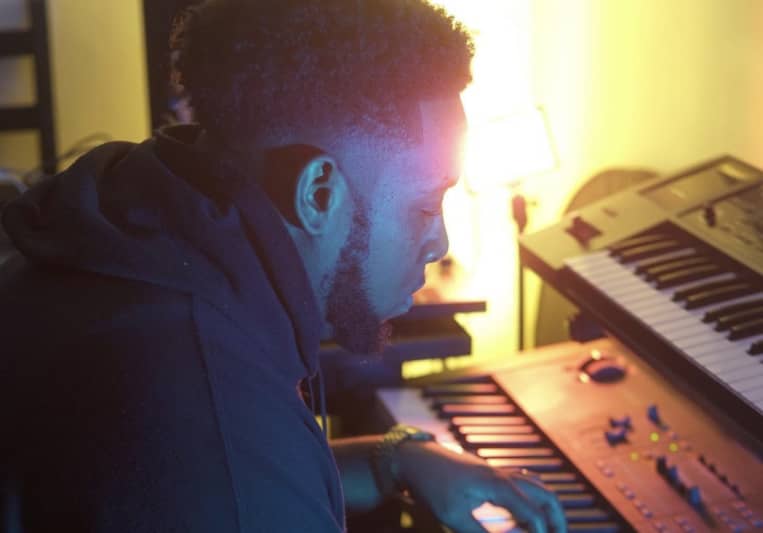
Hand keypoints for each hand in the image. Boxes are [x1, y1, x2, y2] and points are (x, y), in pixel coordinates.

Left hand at [396, 440, 565, 532]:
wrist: (415, 458)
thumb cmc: (431, 486)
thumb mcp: (453, 517)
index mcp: (498, 486)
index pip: (533, 515)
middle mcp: (504, 475)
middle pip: (546, 495)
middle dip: (557, 520)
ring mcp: (498, 471)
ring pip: (537, 486)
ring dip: (546, 507)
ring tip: (546, 530)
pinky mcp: (490, 472)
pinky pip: (523, 481)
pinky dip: (533, 498)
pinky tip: (524, 513)